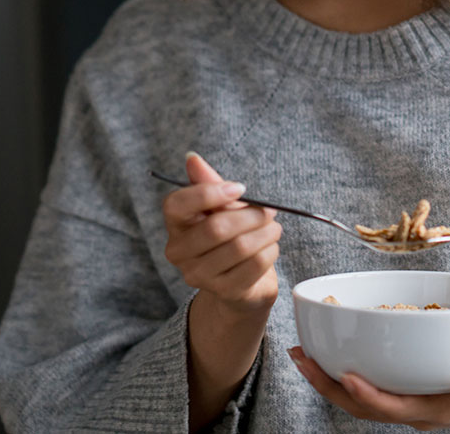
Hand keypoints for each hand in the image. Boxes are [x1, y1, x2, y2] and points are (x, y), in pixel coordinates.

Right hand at [161, 152, 281, 316]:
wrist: (240, 282)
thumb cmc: (228, 236)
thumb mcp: (219, 207)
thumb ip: (208, 183)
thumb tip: (192, 158)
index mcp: (175, 225)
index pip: (176, 205)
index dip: (209, 193)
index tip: (240, 188)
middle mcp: (179, 252)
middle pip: (216, 228)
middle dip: (251, 215)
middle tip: (270, 210)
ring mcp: (198, 275)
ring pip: (239, 247)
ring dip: (266, 233)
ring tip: (274, 228)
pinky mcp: (224, 292)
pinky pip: (255, 265)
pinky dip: (270, 251)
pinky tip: (270, 247)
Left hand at [287, 347, 449, 429]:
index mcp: (436, 411)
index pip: (393, 408)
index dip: (367, 395)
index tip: (346, 376)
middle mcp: (414, 411)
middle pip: (363, 406)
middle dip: (329, 385)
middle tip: (302, 357)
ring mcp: (407, 403)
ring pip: (359, 399)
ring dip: (329, 379)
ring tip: (303, 354)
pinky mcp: (406, 390)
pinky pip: (370, 387)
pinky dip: (345, 372)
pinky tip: (333, 351)